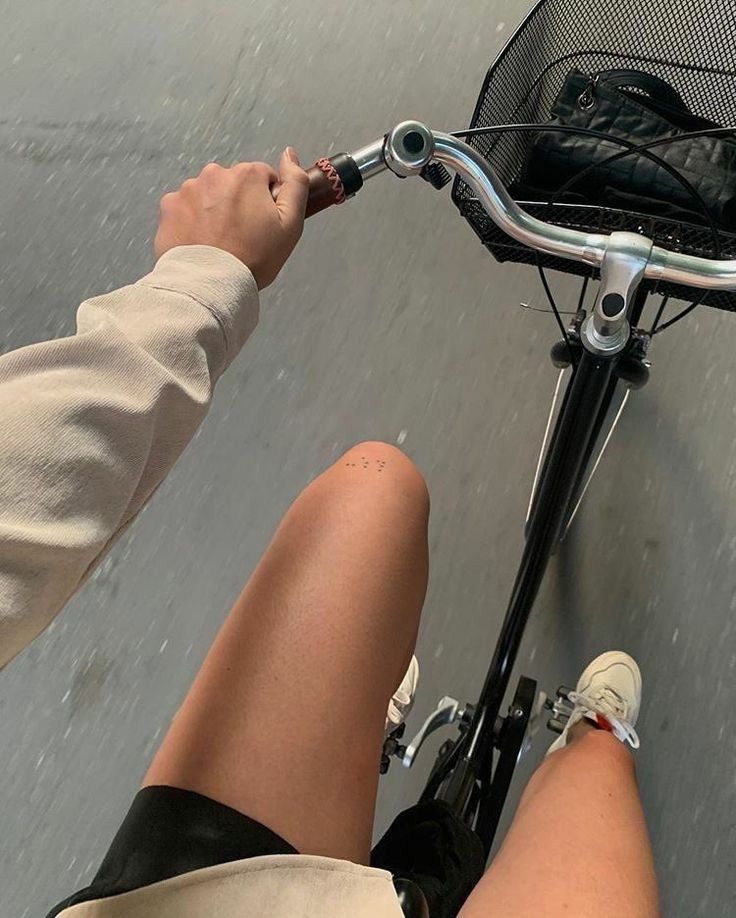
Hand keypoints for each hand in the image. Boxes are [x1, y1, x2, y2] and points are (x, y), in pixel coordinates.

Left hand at [154, 148, 308, 287]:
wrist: (210, 284)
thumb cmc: (254, 257)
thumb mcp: (290, 225)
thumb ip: (296, 185)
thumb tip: (289, 153)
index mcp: (246, 175)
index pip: (263, 177)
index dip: (266, 201)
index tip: (263, 225)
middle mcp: (214, 173)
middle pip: (233, 184)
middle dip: (238, 203)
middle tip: (241, 236)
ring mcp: (188, 189)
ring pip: (207, 195)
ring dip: (213, 210)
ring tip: (218, 241)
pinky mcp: (168, 207)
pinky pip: (185, 208)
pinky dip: (191, 220)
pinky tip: (199, 242)